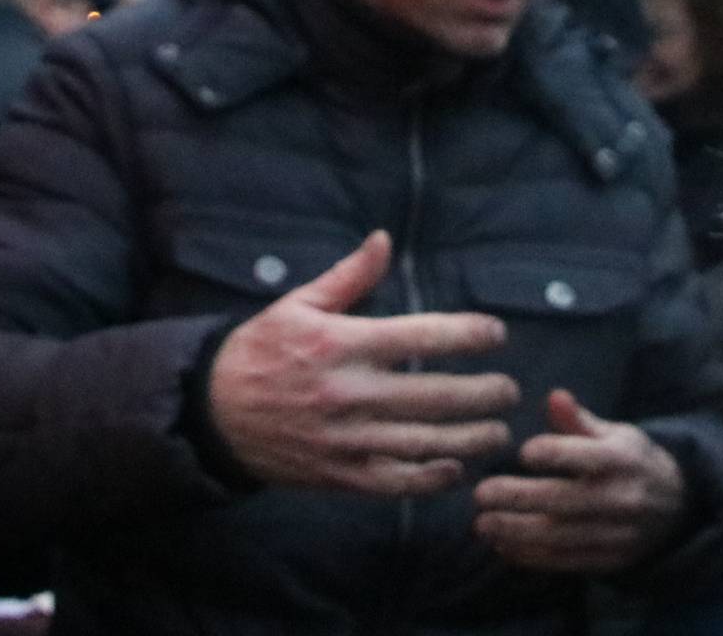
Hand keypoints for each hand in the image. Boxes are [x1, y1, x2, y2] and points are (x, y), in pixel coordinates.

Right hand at [208, 230, 520, 496]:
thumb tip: (384, 240)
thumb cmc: (259, 352)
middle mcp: (348, 393)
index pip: (422, 336)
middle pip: (435, 395)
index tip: (496, 334)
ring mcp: (346, 439)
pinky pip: (397, 481)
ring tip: (499, 431)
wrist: (211, 413)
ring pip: (425, 442)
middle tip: (510, 390)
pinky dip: (432, 477)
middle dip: (484, 394)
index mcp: (341, 344)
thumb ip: (349, 277)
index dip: (468, 334)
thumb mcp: (297, 304)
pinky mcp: (340, 475)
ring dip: (472, 438)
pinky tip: (456, 469)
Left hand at [472, 389, 687, 573]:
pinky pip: (565, 561)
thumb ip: (580, 420)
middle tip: (480, 494)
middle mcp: (620, 498)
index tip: (521, 452)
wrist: (676, 506)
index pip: (583, 456)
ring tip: (482, 525)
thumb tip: (555, 396)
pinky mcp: (608, 561)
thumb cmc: (631, 461)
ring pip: (559, 537)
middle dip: (517, 498)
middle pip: (562, 501)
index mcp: (621, 459)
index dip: (552, 453)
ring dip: (516, 532)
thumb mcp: (616, 433)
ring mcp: (615, 534)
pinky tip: (503, 545)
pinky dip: (531, 557)